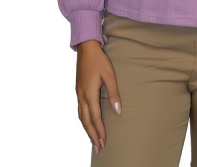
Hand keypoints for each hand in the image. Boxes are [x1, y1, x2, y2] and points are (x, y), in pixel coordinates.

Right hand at [76, 40, 121, 154]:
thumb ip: (113, 93)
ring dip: (87, 129)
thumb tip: (118, 111)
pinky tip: (88, 122)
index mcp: (89, 94)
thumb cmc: (99, 60)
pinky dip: (84, 120)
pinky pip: (80, 110)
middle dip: (92, 135)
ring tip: (93, 139)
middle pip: (86, 121)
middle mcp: (81, 96)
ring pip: (81, 117)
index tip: (104, 142)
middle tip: (98, 148)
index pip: (95, 118)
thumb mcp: (110, 75)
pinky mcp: (78, 90)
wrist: (86, 48)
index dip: (100, 131)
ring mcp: (78, 93)